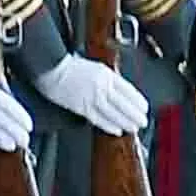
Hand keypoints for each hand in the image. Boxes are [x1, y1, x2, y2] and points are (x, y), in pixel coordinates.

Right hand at [35, 51, 152, 136]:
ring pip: (113, 112)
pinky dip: (108, 125)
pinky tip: (116, 130)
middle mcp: (101, 86)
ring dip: (125, 122)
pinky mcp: (80, 106)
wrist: (51, 66)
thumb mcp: (94, 67)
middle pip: (122, 103)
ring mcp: (91, 97)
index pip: (128, 89)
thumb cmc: (69, 65)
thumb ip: (107, 78)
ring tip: (134, 128)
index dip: (137, 101)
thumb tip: (119, 89)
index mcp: (106, 74)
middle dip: (135, 114)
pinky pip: (97, 118)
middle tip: (144, 121)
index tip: (144, 107)